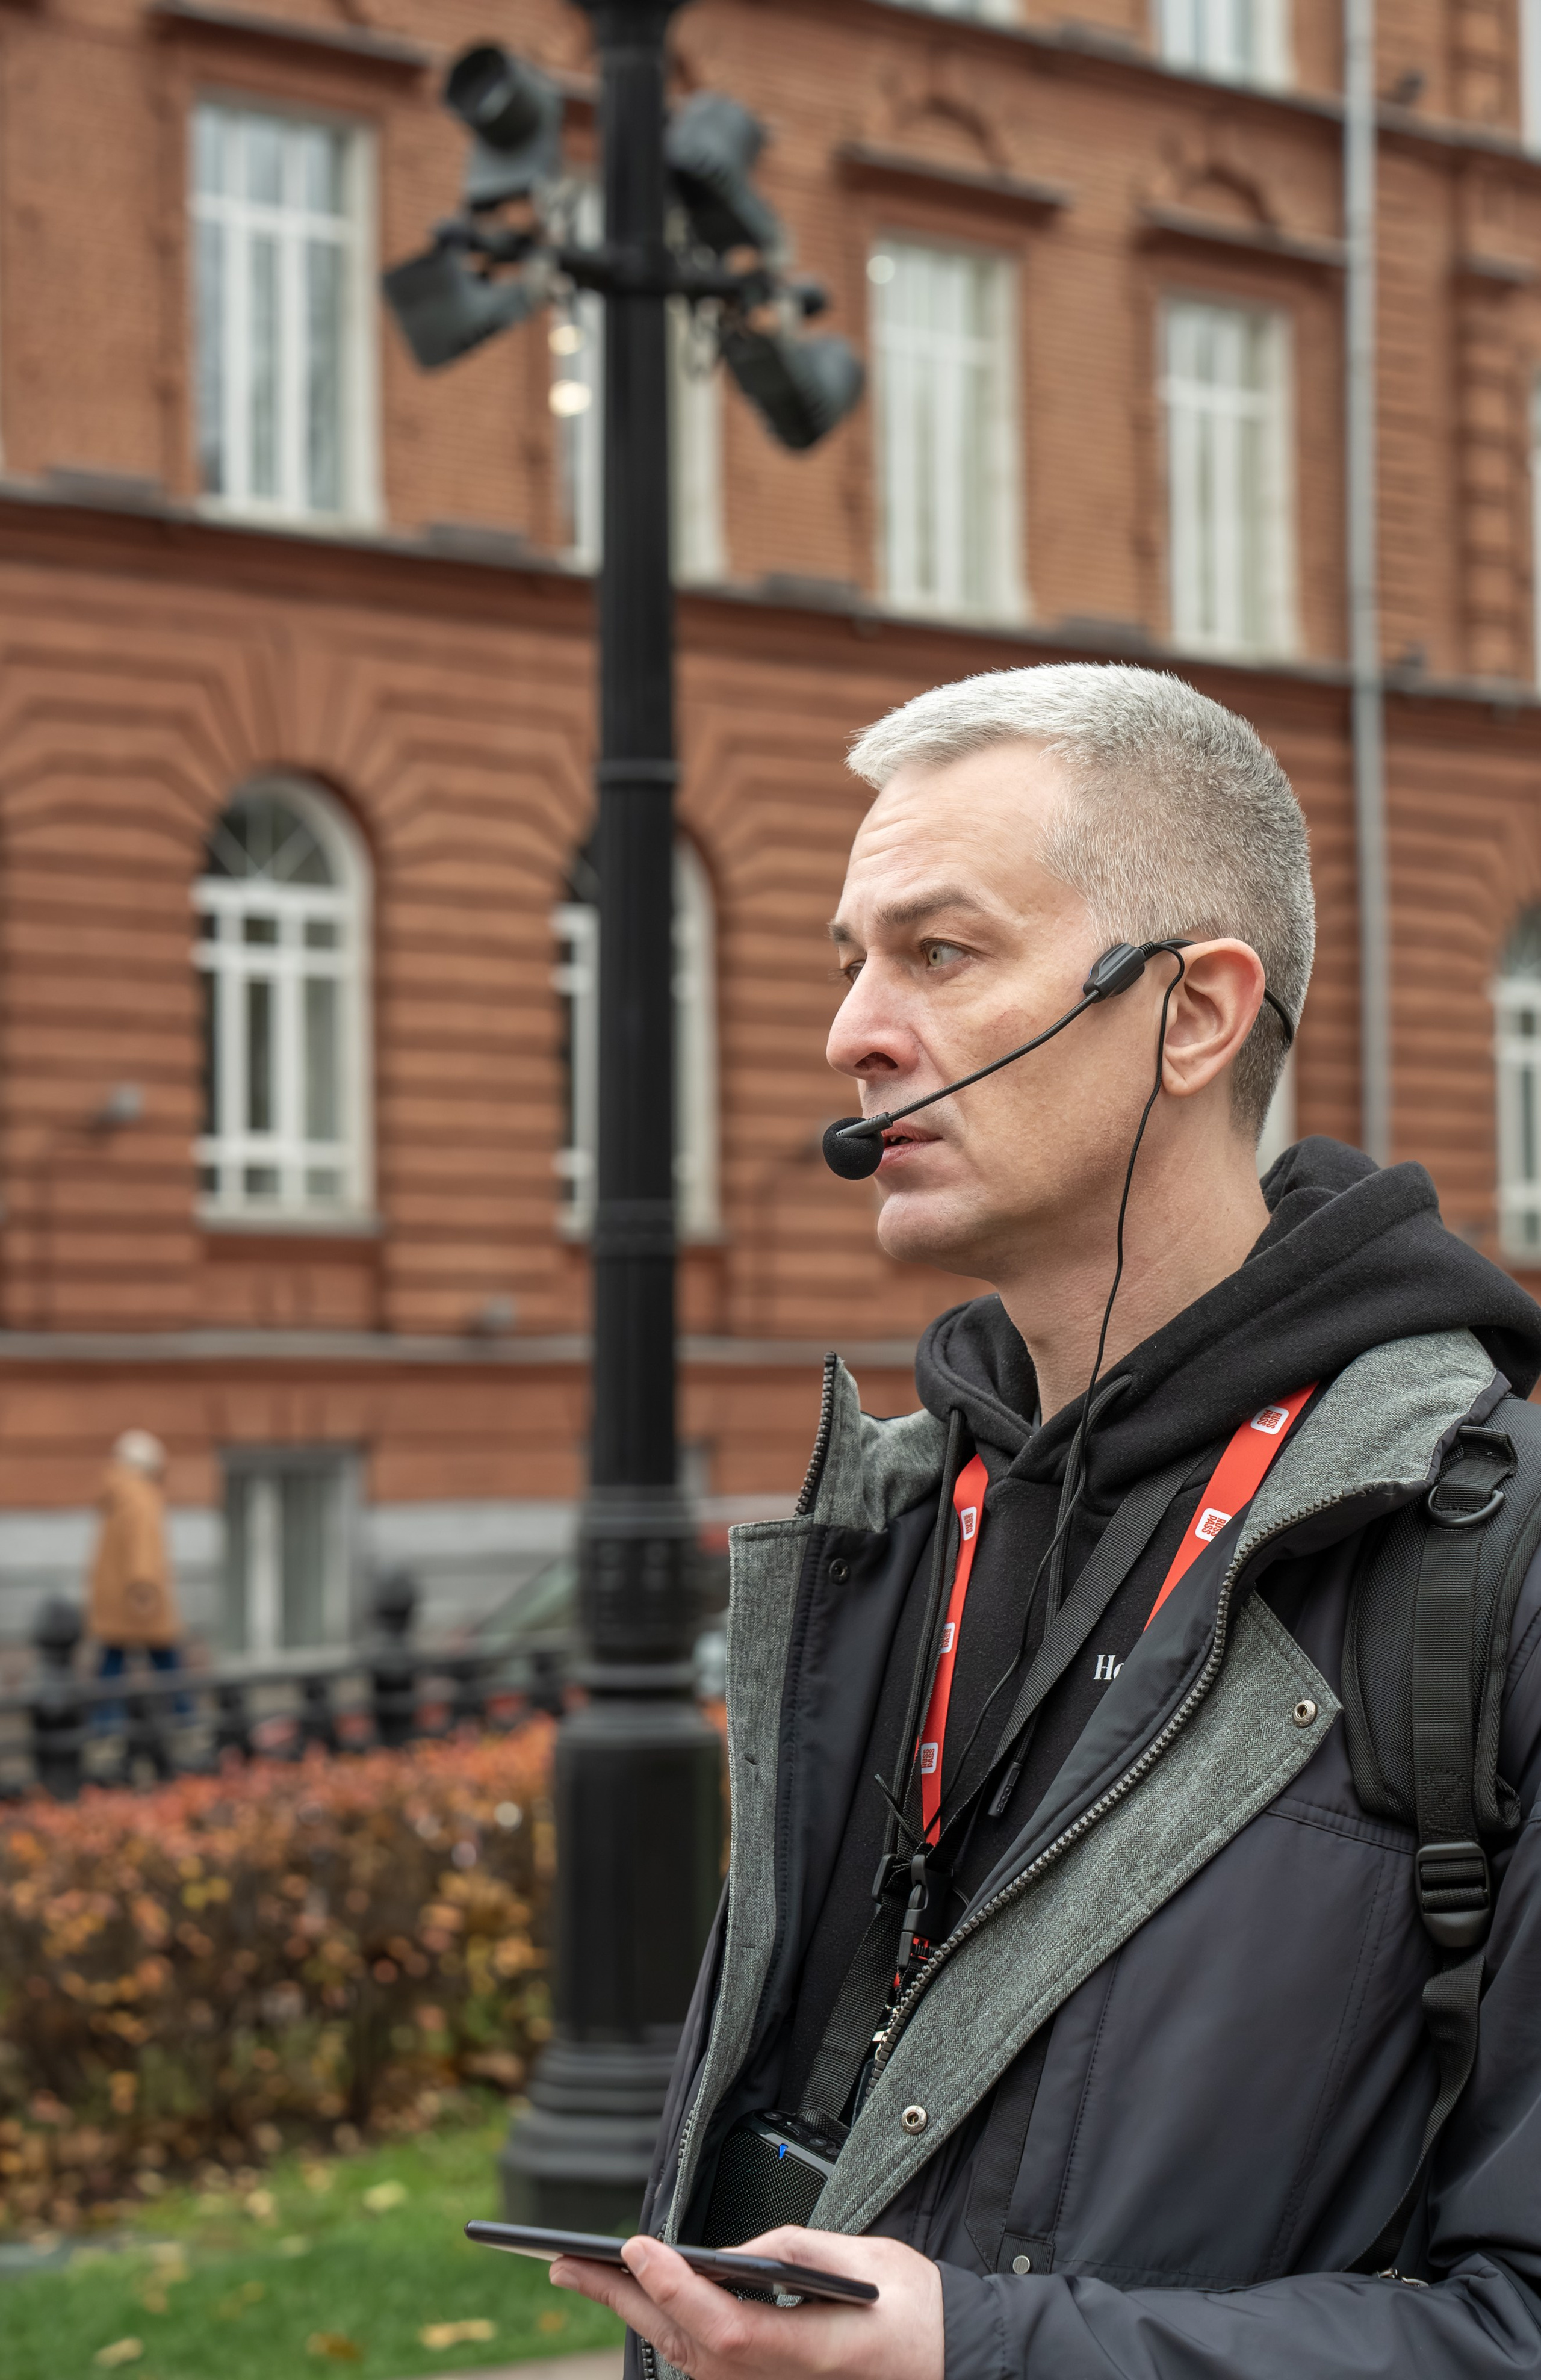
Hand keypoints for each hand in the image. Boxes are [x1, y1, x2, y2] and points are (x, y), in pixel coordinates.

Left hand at [550, 2225, 943, 2379]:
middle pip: (688, 2349)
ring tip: (584, 2274)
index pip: (725, 2331)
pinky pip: (705, 2365)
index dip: (676, 2289)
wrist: (952, 2365)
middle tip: (564, 2265)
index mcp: (814, 2353)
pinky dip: (666, 2329)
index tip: (639, 2245)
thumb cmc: (919, 2312)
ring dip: (634, 2314)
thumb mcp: (869, 2259)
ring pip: (688, 2361)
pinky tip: (641, 2300)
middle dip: (623, 2301)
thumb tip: (735, 2252)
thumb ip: (799, 2250)